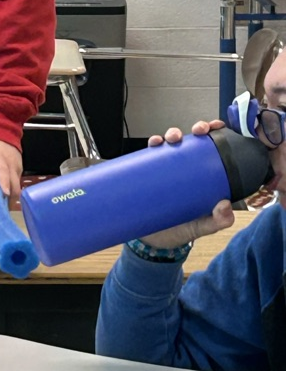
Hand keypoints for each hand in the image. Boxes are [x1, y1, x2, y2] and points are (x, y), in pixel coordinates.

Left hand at [0, 138, 21, 206]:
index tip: (4, 194)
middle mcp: (11, 164)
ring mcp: (18, 166)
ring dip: (11, 196)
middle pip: (14, 185)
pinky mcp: (21, 168)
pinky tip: (4, 194)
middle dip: (8, 199)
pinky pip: (18, 182)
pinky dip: (12, 189)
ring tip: (1, 204)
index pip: (3, 171)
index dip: (4, 182)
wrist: (2, 127)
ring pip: (18, 186)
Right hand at [140, 117, 234, 247]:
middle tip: (197, 131)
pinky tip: (153, 144)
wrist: (153, 242)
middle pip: (191, 141)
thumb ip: (217, 221)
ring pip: (168, 144)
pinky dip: (151, 146)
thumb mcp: (202, 227)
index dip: (215, 134)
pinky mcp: (147, 174)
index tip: (216, 128)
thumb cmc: (181, 231)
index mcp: (202, 177)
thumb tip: (224, 206)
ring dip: (169, 135)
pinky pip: (147, 156)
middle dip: (194, 130)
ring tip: (170, 139)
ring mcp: (165, 170)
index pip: (211, 150)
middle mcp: (184, 169)